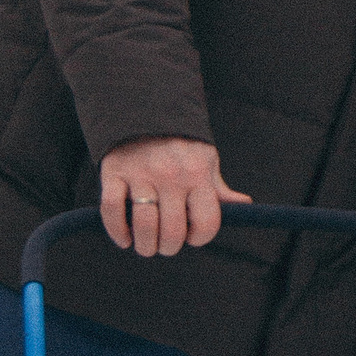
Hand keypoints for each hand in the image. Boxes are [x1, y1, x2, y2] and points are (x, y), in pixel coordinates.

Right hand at [99, 136, 249, 256]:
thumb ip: (218, 187)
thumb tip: (243, 204)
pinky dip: (116, 231)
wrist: (143, 107)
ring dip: (145, 245)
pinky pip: (112, 210)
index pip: (206, 222)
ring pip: (143, 225)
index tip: (191, 237)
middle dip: (169, 247)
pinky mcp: (114, 171)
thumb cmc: (180, 142)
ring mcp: (140, 173)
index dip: (200, 238)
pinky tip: (124, 239)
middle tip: (165, 246)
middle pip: (172, 230)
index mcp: (197, 174)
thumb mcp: (205, 159)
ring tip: (146, 246)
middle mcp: (170, 174)